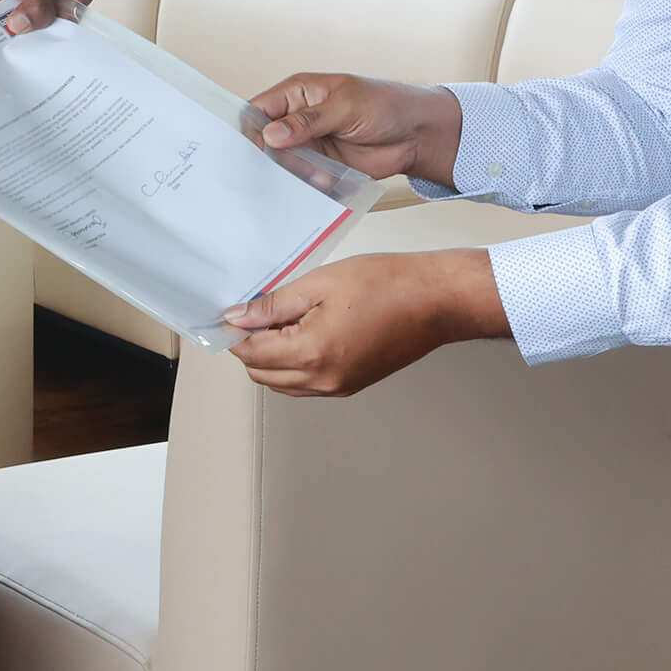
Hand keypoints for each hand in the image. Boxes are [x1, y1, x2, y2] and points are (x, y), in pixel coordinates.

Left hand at [0, 0, 95, 34]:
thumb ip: (35, 1)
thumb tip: (25, 28)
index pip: (74, 20)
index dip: (56, 33)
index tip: (37, 39)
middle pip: (49, 29)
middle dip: (30, 29)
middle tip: (15, 28)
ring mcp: (34, 2)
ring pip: (27, 29)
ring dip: (11, 25)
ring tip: (1, 15)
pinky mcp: (14, 6)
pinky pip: (9, 23)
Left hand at [224, 249, 505, 396]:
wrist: (434, 302)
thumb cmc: (383, 283)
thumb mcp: (320, 283)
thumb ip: (273, 304)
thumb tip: (236, 318)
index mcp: (310, 353)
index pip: (251, 353)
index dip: (236, 332)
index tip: (235, 310)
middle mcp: (321, 380)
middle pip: (262, 374)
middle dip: (252, 345)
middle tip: (262, 309)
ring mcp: (337, 388)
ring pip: (283, 384)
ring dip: (272, 358)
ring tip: (286, 319)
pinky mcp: (351, 385)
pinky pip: (307, 386)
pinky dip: (294, 366)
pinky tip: (306, 333)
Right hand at [246, 72, 462, 184]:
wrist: (416, 135)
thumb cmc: (384, 105)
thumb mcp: (345, 106)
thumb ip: (308, 121)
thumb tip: (271, 134)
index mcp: (297, 94)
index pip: (259, 110)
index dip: (250, 129)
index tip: (253, 150)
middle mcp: (297, 120)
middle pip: (265, 141)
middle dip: (269, 156)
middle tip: (280, 169)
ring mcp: (309, 145)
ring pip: (283, 164)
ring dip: (293, 173)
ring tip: (316, 173)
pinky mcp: (322, 167)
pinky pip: (303, 179)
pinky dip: (307, 185)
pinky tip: (322, 183)